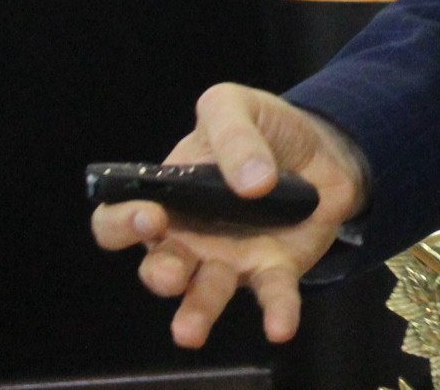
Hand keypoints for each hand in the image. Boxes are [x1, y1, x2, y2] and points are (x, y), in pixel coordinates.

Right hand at [89, 83, 368, 346]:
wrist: (322, 146)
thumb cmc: (262, 127)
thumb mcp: (237, 107)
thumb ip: (234, 133)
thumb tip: (252, 181)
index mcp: (166, 198)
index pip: (117, 221)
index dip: (122, 224)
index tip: (149, 216)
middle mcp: (187, 238)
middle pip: (157, 268)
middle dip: (159, 275)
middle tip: (173, 272)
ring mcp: (228, 259)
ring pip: (203, 294)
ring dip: (196, 312)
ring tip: (190, 331)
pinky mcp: (272, 269)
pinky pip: (270, 295)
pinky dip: (276, 312)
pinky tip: (280, 328)